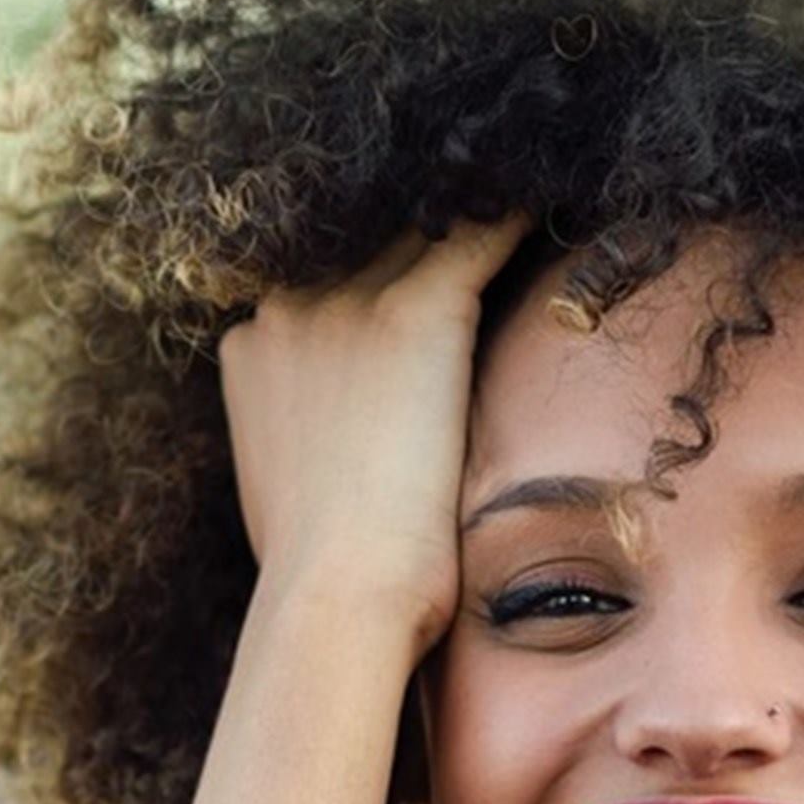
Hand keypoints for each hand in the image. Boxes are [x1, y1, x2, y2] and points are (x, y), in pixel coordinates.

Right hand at [216, 213, 534, 657]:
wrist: (336, 598)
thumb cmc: (324, 578)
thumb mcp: (289, 491)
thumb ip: (309, 441)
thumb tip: (344, 459)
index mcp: (252, 348)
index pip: (326, 285)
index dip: (376, 289)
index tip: (421, 296)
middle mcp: (288, 307)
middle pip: (370, 245)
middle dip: (420, 246)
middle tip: (482, 239)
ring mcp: (346, 305)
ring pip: (423, 232)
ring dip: (469, 225)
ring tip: (523, 205)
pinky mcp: (416, 314)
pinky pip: (478, 237)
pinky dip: (514, 221)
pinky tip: (551, 206)